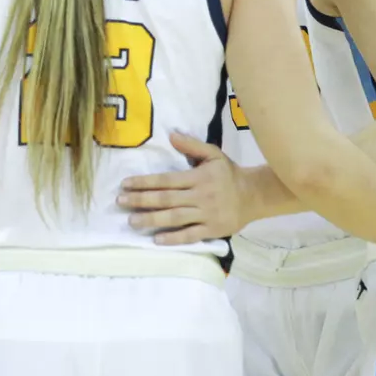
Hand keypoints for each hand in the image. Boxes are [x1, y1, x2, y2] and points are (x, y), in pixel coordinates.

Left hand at [119, 131, 245, 244]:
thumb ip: (192, 145)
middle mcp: (201, 196)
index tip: (125, 185)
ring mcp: (207, 214)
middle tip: (121, 202)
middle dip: (142, 200)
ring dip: (152, 219)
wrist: (255, 195)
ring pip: (176, 218)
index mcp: (198, 177)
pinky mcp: (213, 230)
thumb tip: (170, 135)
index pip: (167, 180)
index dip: (145, 182)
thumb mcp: (213, 154)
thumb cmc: (229, 174)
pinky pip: (191, 235)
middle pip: (167, 199)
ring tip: (132, 221)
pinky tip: (157, 240)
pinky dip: (174, 238)